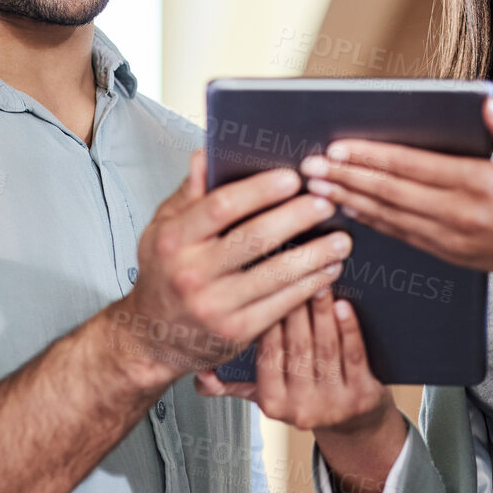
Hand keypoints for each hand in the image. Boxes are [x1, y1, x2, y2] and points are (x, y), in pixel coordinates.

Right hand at [115, 151, 352, 382]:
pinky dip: (310, 285)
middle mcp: (191, 273)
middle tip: (326, 203)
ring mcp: (215, 306)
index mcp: (174, 240)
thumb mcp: (162, 229)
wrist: (152, 338)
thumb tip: (206, 154)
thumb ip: (189, 194)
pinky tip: (328, 270)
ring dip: (316, 255)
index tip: (291, 178)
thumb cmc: (163, 276)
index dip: (259, 190)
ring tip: (341, 239)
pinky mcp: (236, 332)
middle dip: (297, 217)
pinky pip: (282, 304)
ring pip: (276, 274)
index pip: (220, 207)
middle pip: (254, 238)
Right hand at [198, 291, 405, 492]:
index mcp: (271, 403)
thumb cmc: (305, 396)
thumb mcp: (264, 394)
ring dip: (321, 311)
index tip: (265, 285)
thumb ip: (231, 382)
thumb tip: (200, 372)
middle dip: (296, 307)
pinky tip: (343, 305)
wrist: (353, 423)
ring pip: (324, 348)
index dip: (267, 319)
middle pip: (297, 347)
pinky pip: (353, 356)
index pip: (266, 354)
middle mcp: (301, 408)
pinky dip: (348, 328)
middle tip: (295, 270)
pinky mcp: (362, 398)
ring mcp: (334, 404)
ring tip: (319, 279)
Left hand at [298, 98, 492, 310]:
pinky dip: (374, 222)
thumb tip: (485, 103)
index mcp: (481, 185)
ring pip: (391, 218)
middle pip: (391, 194)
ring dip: (351, 202)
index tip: (338, 146)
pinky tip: (351, 210)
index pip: (413, 168)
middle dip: (347, 179)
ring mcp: (454, 240)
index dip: (371, 157)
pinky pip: (404, 236)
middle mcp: (461, 216)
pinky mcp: (452, 256)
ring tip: (318, 189)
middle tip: (310, 167)